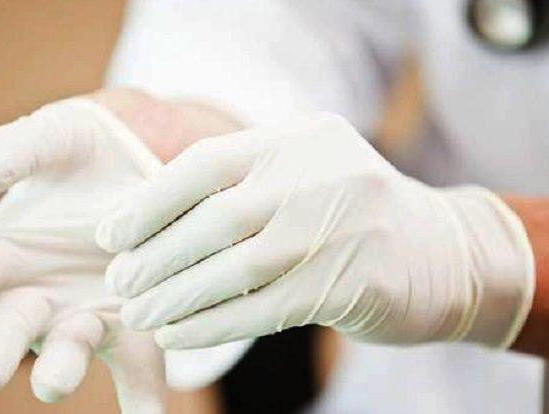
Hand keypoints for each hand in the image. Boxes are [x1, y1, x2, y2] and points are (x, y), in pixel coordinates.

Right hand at [0, 97, 167, 410]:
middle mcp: (38, 295)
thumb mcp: (52, 138)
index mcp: (4, 254)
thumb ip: (15, 149)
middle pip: (8, 328)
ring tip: (57, 380)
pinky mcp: (132, 327)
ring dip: (59, 370)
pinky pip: (135, 368)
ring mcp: (84, 314)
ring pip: (67, 350)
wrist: (142, 168)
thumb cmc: (84, 153)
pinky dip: (141, 397)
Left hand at [96, 113, 533, 349]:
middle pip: (214, 220)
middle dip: (155, 257)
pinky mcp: (351, 284)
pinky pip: (262, 308)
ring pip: (235, 269)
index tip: (108, 234)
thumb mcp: (302, 175)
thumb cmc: (351, 213)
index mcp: (296, 140)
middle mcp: (315, 176)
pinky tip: (178, 336)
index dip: (148, 202)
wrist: (444, 252)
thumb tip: (149, 215)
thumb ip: (241, 184)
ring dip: (176, 297)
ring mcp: (337, 229)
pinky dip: (212, 325)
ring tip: (139, 316)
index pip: (204, 163)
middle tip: (119, 284)